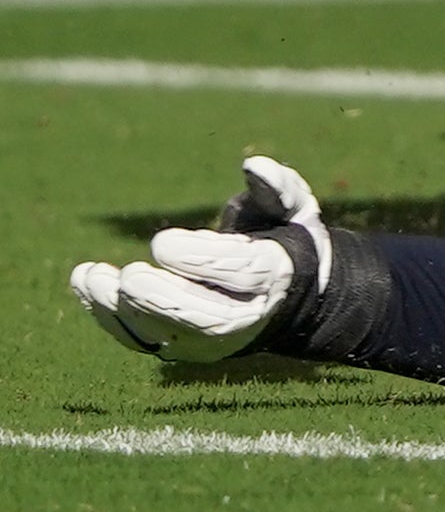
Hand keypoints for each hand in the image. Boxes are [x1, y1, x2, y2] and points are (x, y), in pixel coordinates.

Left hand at [69, 156, 324, 362]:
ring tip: (89, 276)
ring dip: (123, 310)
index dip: (199, 262)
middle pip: (205, 318)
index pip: (240, 274)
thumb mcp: (291, 209)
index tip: (160, 243)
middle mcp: (246, 317)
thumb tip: (253, 165)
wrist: (282, 298)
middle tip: (130, 276)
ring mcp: (210, 340)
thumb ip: (277, 188)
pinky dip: (108, 316)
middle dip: (163, 300)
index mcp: (275, 276)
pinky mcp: (179, 347)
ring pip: (166, 334)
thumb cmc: (282, 239)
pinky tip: (86, 284)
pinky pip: (140, 339)